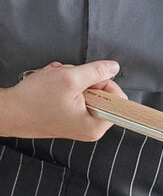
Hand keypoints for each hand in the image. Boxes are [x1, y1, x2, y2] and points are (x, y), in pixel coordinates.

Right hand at [0, 60, 126, 140]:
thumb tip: (113, 67)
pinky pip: (77, 95)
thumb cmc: (34, 101)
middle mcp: (92, 127)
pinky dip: (66, 86)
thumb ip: (96, 72)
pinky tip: (54, 87)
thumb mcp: (69, 79)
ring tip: (56, 84)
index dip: (104, 84)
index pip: (118, 100)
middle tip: (67, 82)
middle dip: (84, 81)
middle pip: (103, 93)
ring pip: (88, 91)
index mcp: (96, 125)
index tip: (88, 81)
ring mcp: (81, 122)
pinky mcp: (72, 116)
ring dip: (72, 81)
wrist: (10, 112)